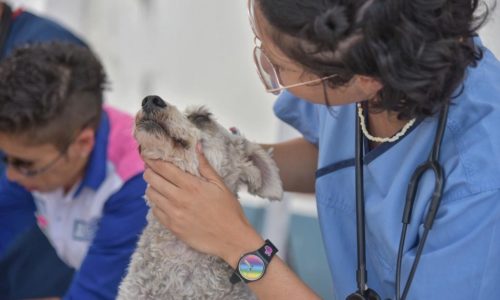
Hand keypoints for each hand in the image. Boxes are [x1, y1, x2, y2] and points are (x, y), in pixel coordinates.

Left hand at [143, 144, 263, 265]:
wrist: (231, 239)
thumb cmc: (229, 210)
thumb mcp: (220, 185)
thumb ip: (205, 166)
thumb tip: (197, 146)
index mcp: (191, 186)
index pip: (164, 168)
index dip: (153, 160)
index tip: (148, 155)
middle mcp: (179, 199)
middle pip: (153, 180)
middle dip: (149, 171)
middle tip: (151, 168)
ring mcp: (174, 214)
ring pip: (151, 195)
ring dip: (151, 187)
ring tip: (157, 184)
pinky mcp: (172, 227)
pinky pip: (155, 211)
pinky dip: (156, 203)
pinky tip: (163, 200)